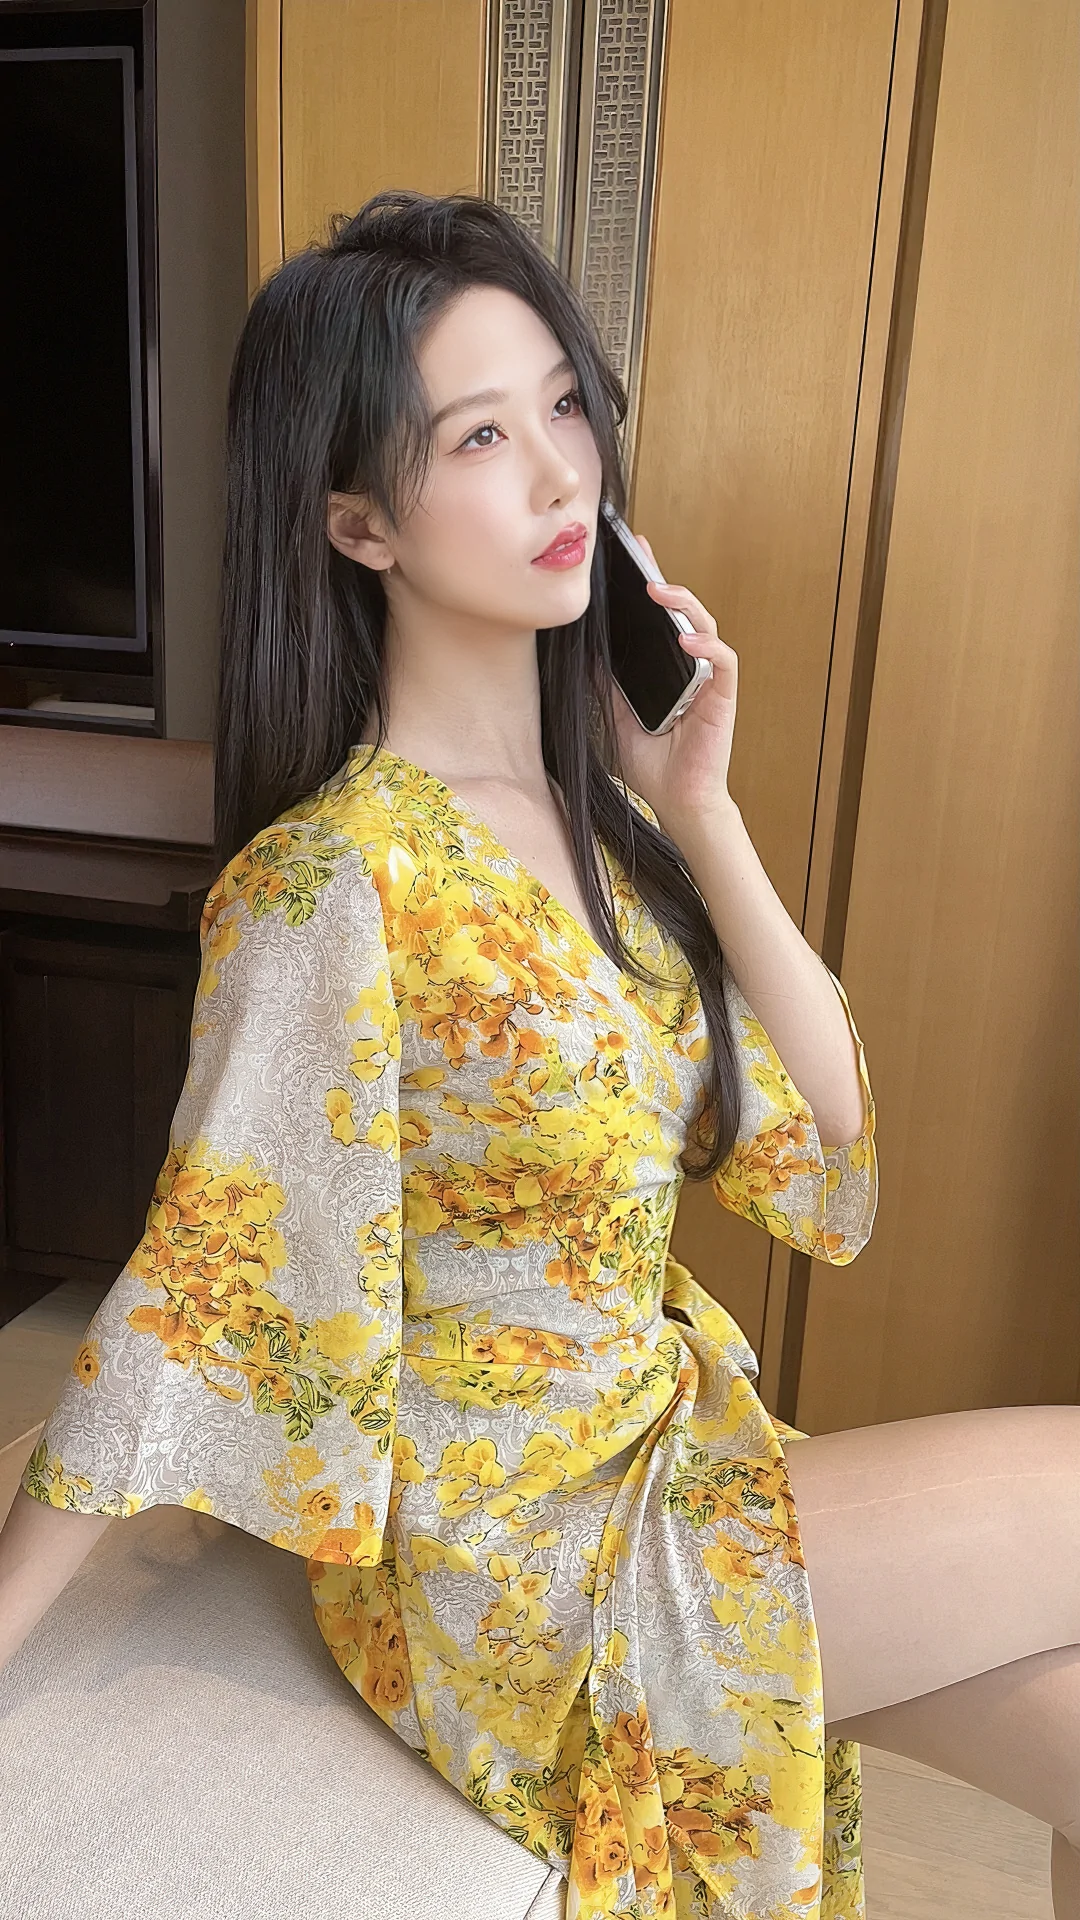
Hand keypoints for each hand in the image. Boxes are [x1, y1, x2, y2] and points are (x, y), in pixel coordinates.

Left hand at [610, 533, 740, 845]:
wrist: (676, 803)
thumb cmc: (651, 764)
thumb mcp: (614, 716)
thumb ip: (605, 684)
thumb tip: (581, 652)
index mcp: (666, 667)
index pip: (659, 618)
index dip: (649, 584)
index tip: (632, 556)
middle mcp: (690, 666)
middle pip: (682, 613)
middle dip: (664, 580)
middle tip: (642, 557)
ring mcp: (708, 680)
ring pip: (705, 626)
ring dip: (684, 604)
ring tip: (658, 589)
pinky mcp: (723, 698)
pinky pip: (723, 662)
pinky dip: (707, 646)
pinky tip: (687, 639)